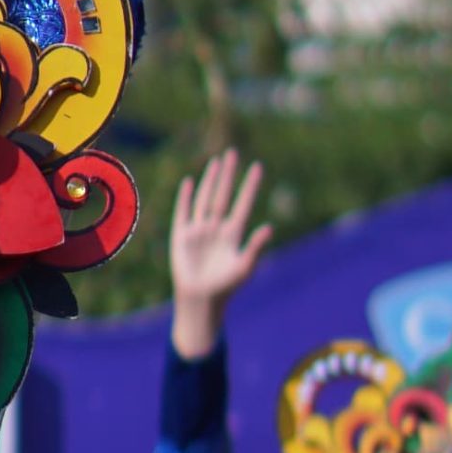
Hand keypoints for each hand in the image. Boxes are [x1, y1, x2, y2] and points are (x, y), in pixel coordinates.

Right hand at [169, 150, 269, 359]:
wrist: (200, 300)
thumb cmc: (226, 287)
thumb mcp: (244, 267)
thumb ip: (255, 246)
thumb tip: (270, 227)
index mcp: (234, 233)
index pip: (243, 203)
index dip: (250, 186)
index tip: (258, 167)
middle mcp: (217, 227)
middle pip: (223, 194)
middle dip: (228, 175)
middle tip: (233, 153)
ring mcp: (199, 230)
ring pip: (205, 199)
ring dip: (210, 180)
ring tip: (216, 162)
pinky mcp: (181, 236)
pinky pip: (183, 212)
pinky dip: (186, 197)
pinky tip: (190, 182)